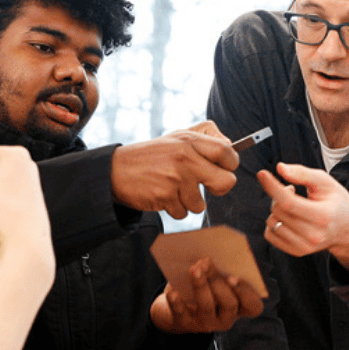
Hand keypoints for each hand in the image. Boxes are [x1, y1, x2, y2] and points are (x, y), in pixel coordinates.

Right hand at [111, 122, 238, 218]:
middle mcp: (185, 157)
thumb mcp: (177, 136)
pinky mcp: (165, 196)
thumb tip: (231, 146)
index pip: (227, 151)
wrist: (117, 170)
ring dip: (189, 202)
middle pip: (226, 182)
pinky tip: (163, 196)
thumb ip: (205, 136)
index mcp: (190, 140)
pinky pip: (183, 213)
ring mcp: (175, 178)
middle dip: (219, 188)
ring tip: (173, 189)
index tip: (222, 168)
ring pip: (201, 204)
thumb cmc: (152, 155)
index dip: (230, 163)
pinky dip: (174, 209)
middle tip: (206, 185)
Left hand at [150, 257, 263, 332]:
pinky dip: (177, 303)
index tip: (233, 276)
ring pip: (207, 307)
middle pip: (229, 303)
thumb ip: (220, 270)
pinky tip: (173, 292)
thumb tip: (209, 257)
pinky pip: (183, 315)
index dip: (246, 292)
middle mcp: (227, 318)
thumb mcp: (215, 279)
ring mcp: (208, 323)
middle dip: (218, 281)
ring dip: (200, 285)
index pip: (253, 306)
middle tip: (207, 262)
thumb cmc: (204, 287)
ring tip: (193, 269)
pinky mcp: (188, 325)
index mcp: (240, 306)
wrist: (179, 308)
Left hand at [258, 162, 348, 275]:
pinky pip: (269, 234)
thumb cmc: (335, 201)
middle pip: (278, 210)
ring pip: (271, 222)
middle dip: (279, 195)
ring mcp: (304, 246)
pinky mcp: (296, 251)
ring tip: (293, 205)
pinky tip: (288, 217)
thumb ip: (303, 173)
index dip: (273, 187)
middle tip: (291, 190)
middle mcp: (313, 235)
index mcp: (323, 216)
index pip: (289, 202)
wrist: (346, 229)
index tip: (261, 174)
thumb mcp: (325, 182)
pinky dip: (274, 222)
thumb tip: (280, 168)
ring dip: (276, 209)